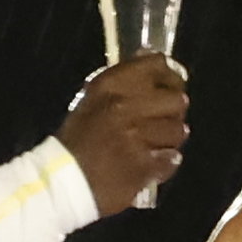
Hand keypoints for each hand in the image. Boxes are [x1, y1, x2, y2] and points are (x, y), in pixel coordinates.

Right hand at [56, 56, 191, 218]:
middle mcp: (127, 105)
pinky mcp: (144, 165)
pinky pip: (171, 159)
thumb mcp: (94, 100)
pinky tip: (153, 164)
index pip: (157, 65)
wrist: (63, 179)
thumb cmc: (77, 139)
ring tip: (155, 146)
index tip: (168, 88)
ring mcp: (137, 136)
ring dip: (170, 139)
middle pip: (177, 99)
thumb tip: (154, 62)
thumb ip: (124, 82)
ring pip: (178, 131)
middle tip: (163, 121)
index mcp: (111, 85)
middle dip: (174, 111)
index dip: (169, 77)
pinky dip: (165, 163)